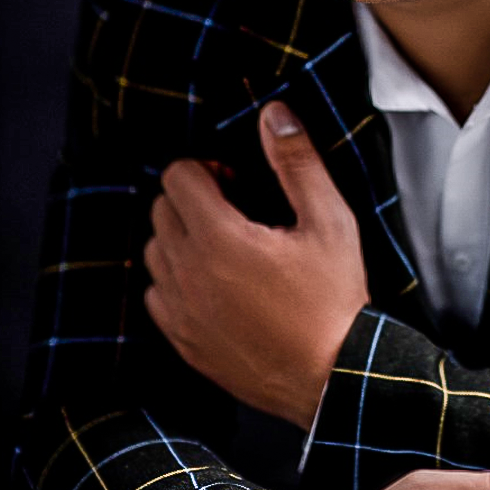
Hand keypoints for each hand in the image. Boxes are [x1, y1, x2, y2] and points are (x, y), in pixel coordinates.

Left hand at [144, 101, 369, 429]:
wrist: (334, 376)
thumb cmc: (334, 296)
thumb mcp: (328, 219)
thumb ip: (296, 161)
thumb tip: (274, 113)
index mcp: (220, 238)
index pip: (177, 176)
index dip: (206, 167)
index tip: (238, 181)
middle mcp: (188, 274)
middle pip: (161, 209)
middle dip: (193, 197)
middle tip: (237, 208)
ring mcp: (181, 312)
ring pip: (155, 251)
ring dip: (181, 236)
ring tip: (227, 245)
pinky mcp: (184, 342)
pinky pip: (157, 295)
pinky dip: (177, 278)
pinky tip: (217, 283)